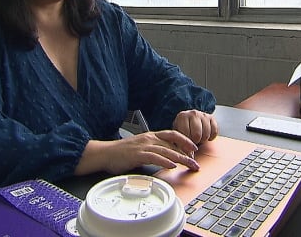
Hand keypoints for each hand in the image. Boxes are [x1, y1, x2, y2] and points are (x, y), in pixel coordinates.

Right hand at [77, 130, 198, 175]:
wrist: (105, 153)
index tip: (193, 148)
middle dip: (187, 153)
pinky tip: (172, 165)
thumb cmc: (122, 152)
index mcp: (151, 135)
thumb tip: (168, 156)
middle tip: (195, 162)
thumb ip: (154, 149)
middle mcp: (149, 138)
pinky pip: (154, 157)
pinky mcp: (137, 155)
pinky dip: (164, 161)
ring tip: (189, 165)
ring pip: (167, 151)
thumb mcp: (141, 147)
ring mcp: (143, 146)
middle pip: (173, 144)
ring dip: (180, 158)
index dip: (185, 140)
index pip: (173, 134)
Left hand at [172, 110, 218, 144]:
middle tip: (193, 141)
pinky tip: (205, 136)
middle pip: (197, 135)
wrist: (189, 120)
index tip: (186, 143)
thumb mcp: (178, 134)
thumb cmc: (182, 129)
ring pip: (206, 134)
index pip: (186, 133)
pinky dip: (211, 137)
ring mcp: (203, 115)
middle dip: (195, 141)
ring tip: (198, 138)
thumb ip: (180, 143)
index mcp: (182, 117)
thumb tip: (189, 156)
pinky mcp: (211, 118)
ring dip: (203, 139)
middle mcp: (193, 114)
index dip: (187, 142)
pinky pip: (214, 132)